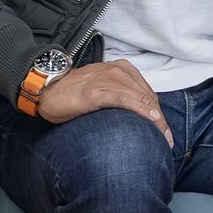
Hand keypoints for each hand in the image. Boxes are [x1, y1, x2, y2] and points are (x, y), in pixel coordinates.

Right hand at [34, 59, 172, 146]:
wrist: (46, 89)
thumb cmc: (74, 93)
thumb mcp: (103, 91)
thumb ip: (121, 98)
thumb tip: (139, 119)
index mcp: (123, 70)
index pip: (148, 95)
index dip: (159, 116)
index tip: (165, 135)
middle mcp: (119, 71)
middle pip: (148, 98)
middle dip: (160, 121)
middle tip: (166, 141)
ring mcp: (108, 79)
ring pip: (140, 99)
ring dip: (155, 120)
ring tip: (161, 139)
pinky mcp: (97, 90)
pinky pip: (124, 99)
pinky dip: (139, 109)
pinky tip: (150, 120)